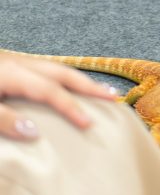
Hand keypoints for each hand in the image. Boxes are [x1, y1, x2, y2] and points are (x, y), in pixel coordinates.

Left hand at [0, 53, 117, 140]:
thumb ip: (5, 119)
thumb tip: (34, 132)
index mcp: (13, 72)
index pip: (50, 90)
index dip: (70, 106)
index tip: (88, 123)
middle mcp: (21, 63)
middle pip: (62, 72)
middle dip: (89, 85)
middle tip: (114, 97)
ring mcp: (17, 62)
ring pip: (56, 68)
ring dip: (79, 80)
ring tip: (99, 92)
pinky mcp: (12, 65)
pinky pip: (47, 70)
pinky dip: (64, 79)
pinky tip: (67, 86)